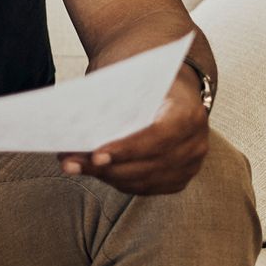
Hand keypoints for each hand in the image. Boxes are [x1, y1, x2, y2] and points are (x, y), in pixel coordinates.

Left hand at [58, 68, 209, 194]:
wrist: (175, 89)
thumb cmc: (148, 81)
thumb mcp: (136, 78)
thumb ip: (116, 98)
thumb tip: (80, 120)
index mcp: (189, 114)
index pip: (158, 137)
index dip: (127, 149)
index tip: (96, 156)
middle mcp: (195, 143)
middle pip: (147, 165)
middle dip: (105, 167)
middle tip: (70, 163)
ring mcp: (190, 165)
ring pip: (143, 180)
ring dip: (105, 176)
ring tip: (74, 166)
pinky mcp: (179, 179)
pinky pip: (144, 187)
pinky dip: (117, 180)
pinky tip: (94, 171)